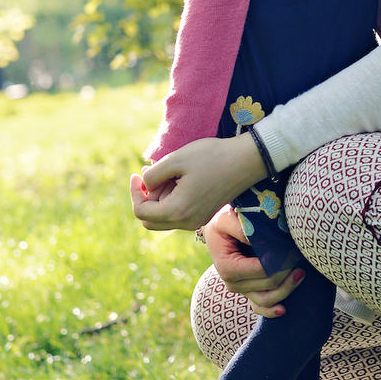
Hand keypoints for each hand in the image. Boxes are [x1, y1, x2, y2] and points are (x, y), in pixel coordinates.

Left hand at [129, 134, 266, 231]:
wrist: (246, 160)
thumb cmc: (211, 157)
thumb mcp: (176, 160)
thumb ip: (153, 175)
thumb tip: (145, 185)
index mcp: (178, 211)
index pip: (141, 212)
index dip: (134, 192)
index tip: (137, 173)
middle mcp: (186, 223)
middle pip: (150, 220)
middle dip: (145, 198)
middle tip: (153, 174)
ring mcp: (197, 221)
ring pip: (164, 218)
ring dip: (159, 198)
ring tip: (170, 173)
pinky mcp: (204, 215)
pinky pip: (178, 214)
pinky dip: (172, 200)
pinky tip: (181, 179)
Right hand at [202, 206, 304, 317]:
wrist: (218, 232)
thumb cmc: (222, 223)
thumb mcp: (226, 219)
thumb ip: (240, 227)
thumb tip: (257, 240)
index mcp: (227, 267)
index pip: (261, 269)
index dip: (280, 260)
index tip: (293, 246)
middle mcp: (233, 283)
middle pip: (268, 284)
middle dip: (287, 270)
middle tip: (300, 253)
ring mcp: (241, 290)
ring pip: (267, 299)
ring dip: (287, 288)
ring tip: (301, 272)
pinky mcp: (248, 292)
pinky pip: (260, 308)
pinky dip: (272, 311)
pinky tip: (284, 309)